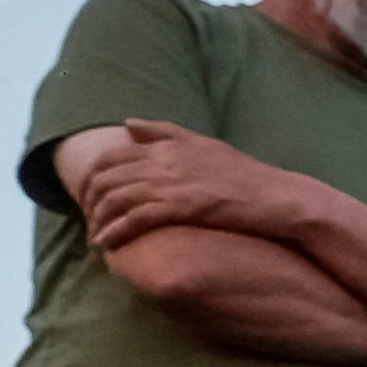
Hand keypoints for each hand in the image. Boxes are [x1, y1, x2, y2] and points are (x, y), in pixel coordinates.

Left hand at [76, 119, 319, 251]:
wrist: (277, 197)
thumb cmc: (245, 175)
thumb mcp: (204, 144)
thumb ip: (164, 132)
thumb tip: (127, 122)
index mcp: (168, 145)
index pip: (111, 156)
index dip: (92, 177)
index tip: (89, 197)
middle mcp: (165, 160)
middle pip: (107, 178)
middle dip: (89, 202)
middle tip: (89, 221)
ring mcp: (173, 183)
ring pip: (117, 199)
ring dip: (99, 220)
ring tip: (96, 237)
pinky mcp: (183, 207)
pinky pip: (136, 218)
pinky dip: (116, 232)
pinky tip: (107, 244)